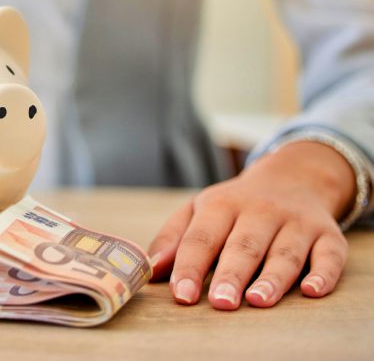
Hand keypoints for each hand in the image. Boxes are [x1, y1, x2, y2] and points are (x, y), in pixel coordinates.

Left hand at [148, 141, 355, 309]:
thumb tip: (151, 269)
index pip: (202, 238)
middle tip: (221, 303)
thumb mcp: (198, 211)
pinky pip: (329, 254)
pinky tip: (311, 290)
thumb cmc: (234, 207)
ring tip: (258, 301)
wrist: (292, 177)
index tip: (182, 295)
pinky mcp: (327, 234)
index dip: (190, 266)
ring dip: (273, 277)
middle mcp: (259, 211)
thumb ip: (173, 238)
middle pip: (244, 245)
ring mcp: (295, 222)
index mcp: (221, 205)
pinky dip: (323, 272)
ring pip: (285, 251)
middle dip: (231, 274)